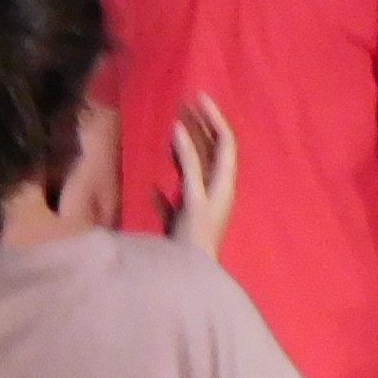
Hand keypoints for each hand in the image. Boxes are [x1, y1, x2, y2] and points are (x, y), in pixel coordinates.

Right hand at [166, 95, 238, 261]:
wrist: (190, 279)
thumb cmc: (196, 238)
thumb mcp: (194, 198)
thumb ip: (189, 165)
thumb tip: (180, 129)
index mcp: (225, 185)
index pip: (225, 143)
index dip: (214, 118)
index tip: (198, 98)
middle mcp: (218, 193)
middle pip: (212, 154)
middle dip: (201, 128)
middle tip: (185, 105)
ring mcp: (201, 207)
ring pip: (194, 171)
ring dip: (183, 150)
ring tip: (169, 130)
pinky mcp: (185, 222)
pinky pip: (176, 198)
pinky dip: (167, 186)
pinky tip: (152, 186)